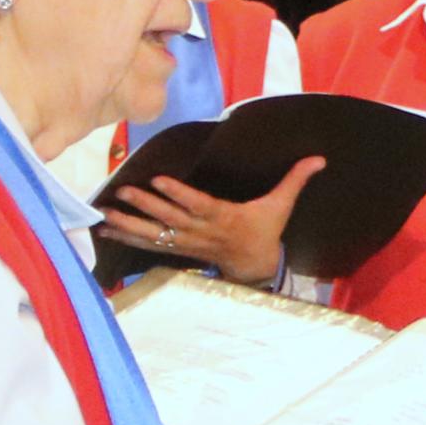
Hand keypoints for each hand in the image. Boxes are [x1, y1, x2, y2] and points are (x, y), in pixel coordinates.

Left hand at [103, 160, 320, 286]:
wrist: (255, 266)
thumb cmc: (265, 230)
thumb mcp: (282, 205)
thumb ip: (296, 179)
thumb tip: (320, 158)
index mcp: (225, 218)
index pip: (199, 205)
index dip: (179, 194)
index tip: (160, 180)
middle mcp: (202, 231)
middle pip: (170, 219)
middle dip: (146, 207)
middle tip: (123, 192)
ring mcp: (187, 242)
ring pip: (154, 234)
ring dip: (129, 225)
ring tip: (106, 215)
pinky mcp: (177, 248)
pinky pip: (148, 243)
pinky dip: (126, 237)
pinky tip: (105, 230)